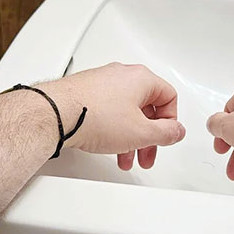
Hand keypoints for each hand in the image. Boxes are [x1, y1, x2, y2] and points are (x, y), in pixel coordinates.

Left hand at [44, 63, 185, 169]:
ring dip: (129, 137)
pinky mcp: (85, 91)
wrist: (57, 114)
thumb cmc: (95, 116)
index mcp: (141, 78)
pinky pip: (107, 110)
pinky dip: (112, 129)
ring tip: (124, 157)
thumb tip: (176, 131)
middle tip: (145, 155)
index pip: (169, 97)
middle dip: (148, 136)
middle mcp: (122, 75)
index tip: (165, 138)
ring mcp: (102, 82)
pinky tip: (106, 144)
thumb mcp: (141, 132)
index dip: (170, 121)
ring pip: (126, 111)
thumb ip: (165, 133)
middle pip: (146, 107)